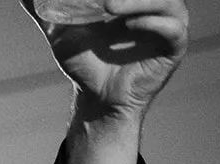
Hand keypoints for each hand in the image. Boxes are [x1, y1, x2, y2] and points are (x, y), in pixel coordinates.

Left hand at [22, 0, 188, 119]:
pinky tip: (130, 26)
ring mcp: (166, 23)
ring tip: (110, 5)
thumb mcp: (60, 30)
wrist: (95, 97)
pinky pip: (173, 29)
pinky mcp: (173, 46)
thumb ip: (46, 9)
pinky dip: (154, 23)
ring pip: (166, 1)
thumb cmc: (83, 60)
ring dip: (139, 1)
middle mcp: (153, 5)